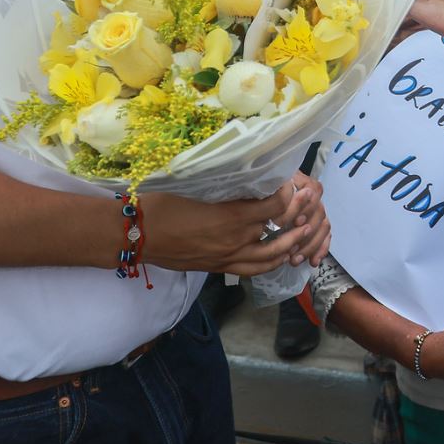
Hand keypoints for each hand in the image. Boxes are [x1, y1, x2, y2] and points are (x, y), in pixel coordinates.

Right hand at [145, 175, 330, 274]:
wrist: (136, 235)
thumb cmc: (161, 203)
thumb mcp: (196, 185)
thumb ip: (225, 184)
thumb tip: (245, 172)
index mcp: (232, 215)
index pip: (276, 205)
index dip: (289, 195)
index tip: (292, 184)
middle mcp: (236, 239)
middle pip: (278, 230)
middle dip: (297, 218)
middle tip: (307, 206)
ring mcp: (228, 257)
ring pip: (272, 256)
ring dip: (291, 245)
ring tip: (302, 233)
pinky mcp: (218, 268)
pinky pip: (253, 270)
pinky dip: (271, 263)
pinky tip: (278, 256)